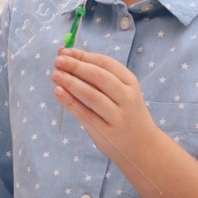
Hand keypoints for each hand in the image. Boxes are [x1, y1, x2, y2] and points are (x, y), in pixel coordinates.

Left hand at [51, 47, 161, 164]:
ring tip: (55, 75)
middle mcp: (127, 98)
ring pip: (92, 96)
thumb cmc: (125, 112)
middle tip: (58, 61)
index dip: (83, 56)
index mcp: (130, 83)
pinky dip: (70, 102)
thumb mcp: (121, 91)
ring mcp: (118, 116)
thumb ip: (95, 74)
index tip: (65, 51)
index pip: (106, 63)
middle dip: (76, 67)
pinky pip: (85, 115)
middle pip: (99, 77)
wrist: (143, 145)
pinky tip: (58, 92)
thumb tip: (65, 54)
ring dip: (71, 83)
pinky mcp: (106, 133)